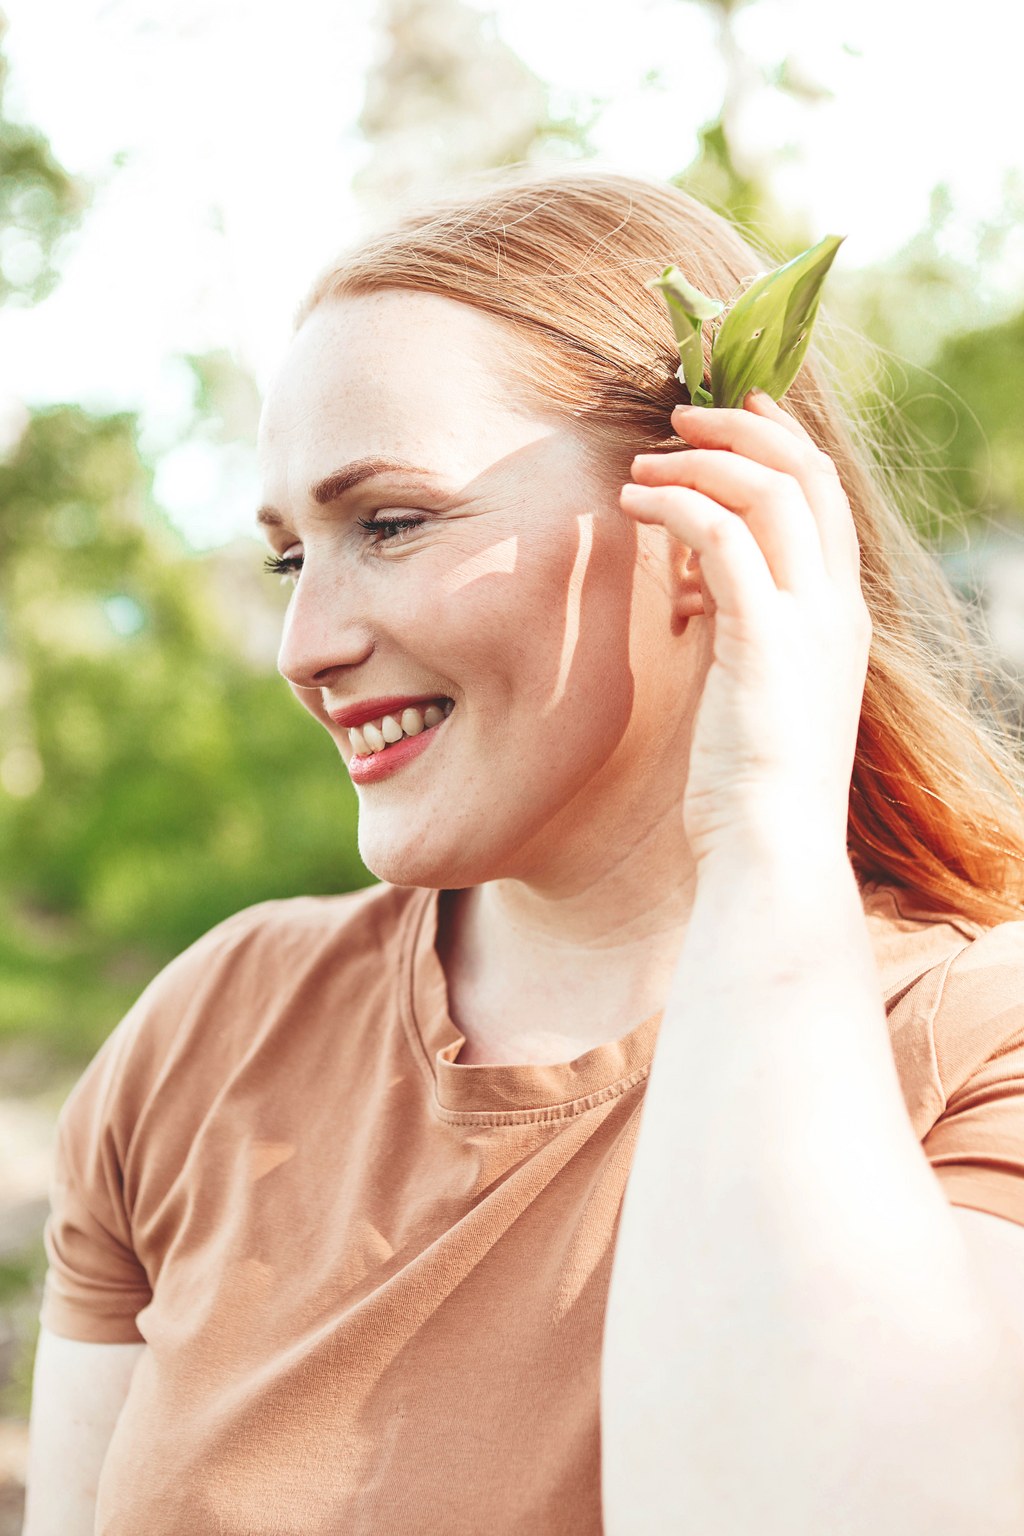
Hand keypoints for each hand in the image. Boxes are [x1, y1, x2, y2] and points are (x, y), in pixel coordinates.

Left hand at [619, 390, 871, 868]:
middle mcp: (835, 606)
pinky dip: (675, 504)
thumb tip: (701, 587)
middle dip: (744, 430)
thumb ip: (742, 627)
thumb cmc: (753, 783)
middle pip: (806, 476)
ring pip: (766, 492)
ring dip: (700, 462)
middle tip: (683, 412)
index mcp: (839, 616)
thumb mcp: (756, 688)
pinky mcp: (763, 635)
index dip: (782, 444)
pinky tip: (634, 503)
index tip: (737, 414)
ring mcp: (807, 619)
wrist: (772, 846)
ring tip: (642, 463)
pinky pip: (719, 535)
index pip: (826, 499)